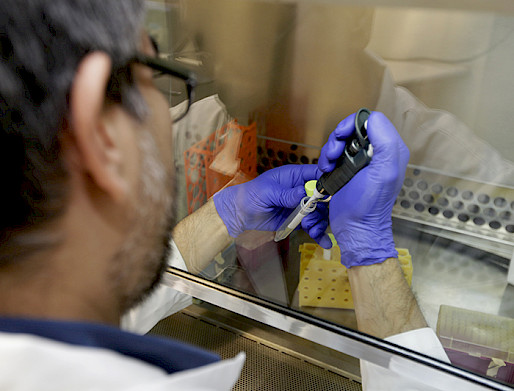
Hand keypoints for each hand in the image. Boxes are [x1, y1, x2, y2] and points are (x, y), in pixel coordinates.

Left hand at [213, 164, 331, 247]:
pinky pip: (311, 225)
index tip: (329, 194)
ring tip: (312, 230)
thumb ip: (286, 194)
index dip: (326, 182)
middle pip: (321, 197)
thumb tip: (303, 193)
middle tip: (313, 218)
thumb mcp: (267, 192)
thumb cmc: (250, 195)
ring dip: (319, 222)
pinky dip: (318, 233)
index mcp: (293, 176)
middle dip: (321, 209)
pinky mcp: (297, 219)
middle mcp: (299, 190)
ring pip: (318, 213)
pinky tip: (324, 241)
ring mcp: (299, 205)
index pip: (316, 174)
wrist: (239, 214)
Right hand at [318, 111, 408, 266]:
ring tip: (328, 165)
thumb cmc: (369, 204)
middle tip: (333, 154)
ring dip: (330, 150)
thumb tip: (371, 119)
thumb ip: (385, 141)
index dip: (352, 125)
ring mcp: (361, 162)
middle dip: (338, 139)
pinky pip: (335, 154)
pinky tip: (327, 170)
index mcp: (390, 149)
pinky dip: (327, 159)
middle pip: (353, 129)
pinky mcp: (347, 170)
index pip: (370, 121)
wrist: (355, 228)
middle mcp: (377, 153)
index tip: (341, 137)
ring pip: (342, 141)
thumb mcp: (384, 171)